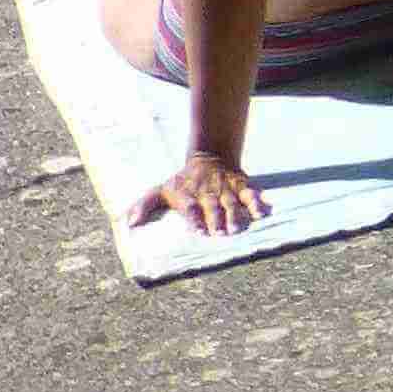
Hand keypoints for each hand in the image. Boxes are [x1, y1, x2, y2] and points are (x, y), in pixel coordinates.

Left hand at [131, 152, 266, 235]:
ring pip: (231, 203)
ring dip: (235, 216)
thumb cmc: (182, 182)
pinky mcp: (241, 186)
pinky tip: (262, 213)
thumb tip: (129, 223)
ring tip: (237, 228)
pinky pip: (250, 194)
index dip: (195, 219)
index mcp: (188, 196)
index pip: (191, 209)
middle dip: (216, 220)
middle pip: (212, 207)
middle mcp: (208, 193)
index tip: (199, 231)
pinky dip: (257, 202)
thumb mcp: (160, 190)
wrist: (209, 157)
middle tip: (220, 234)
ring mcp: (226, 190)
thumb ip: (144, 205)